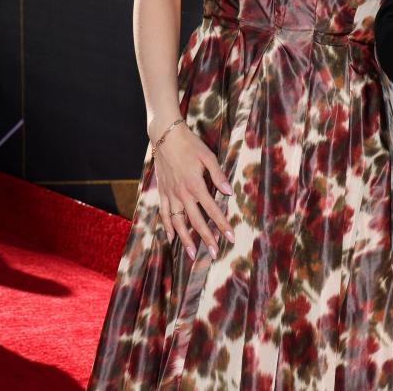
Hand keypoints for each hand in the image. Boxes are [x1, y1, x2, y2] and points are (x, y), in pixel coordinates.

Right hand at [151, 119, 234, 260]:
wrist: (166, 137)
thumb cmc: (190, 145)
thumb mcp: (208, 157)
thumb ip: (218, 176)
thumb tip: (229, 193)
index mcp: (195, 185)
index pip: (212, 210)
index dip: (222, 225)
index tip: (230, 237)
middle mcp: (182, 193)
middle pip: (195, 221)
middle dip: (206, 238)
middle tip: (214, 253)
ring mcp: (170, 194)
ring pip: (177, 222)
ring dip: (185, 239)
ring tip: (191, 254)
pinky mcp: (162, 192)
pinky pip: (164, 213)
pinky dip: (167, 226)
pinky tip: (170, 237)